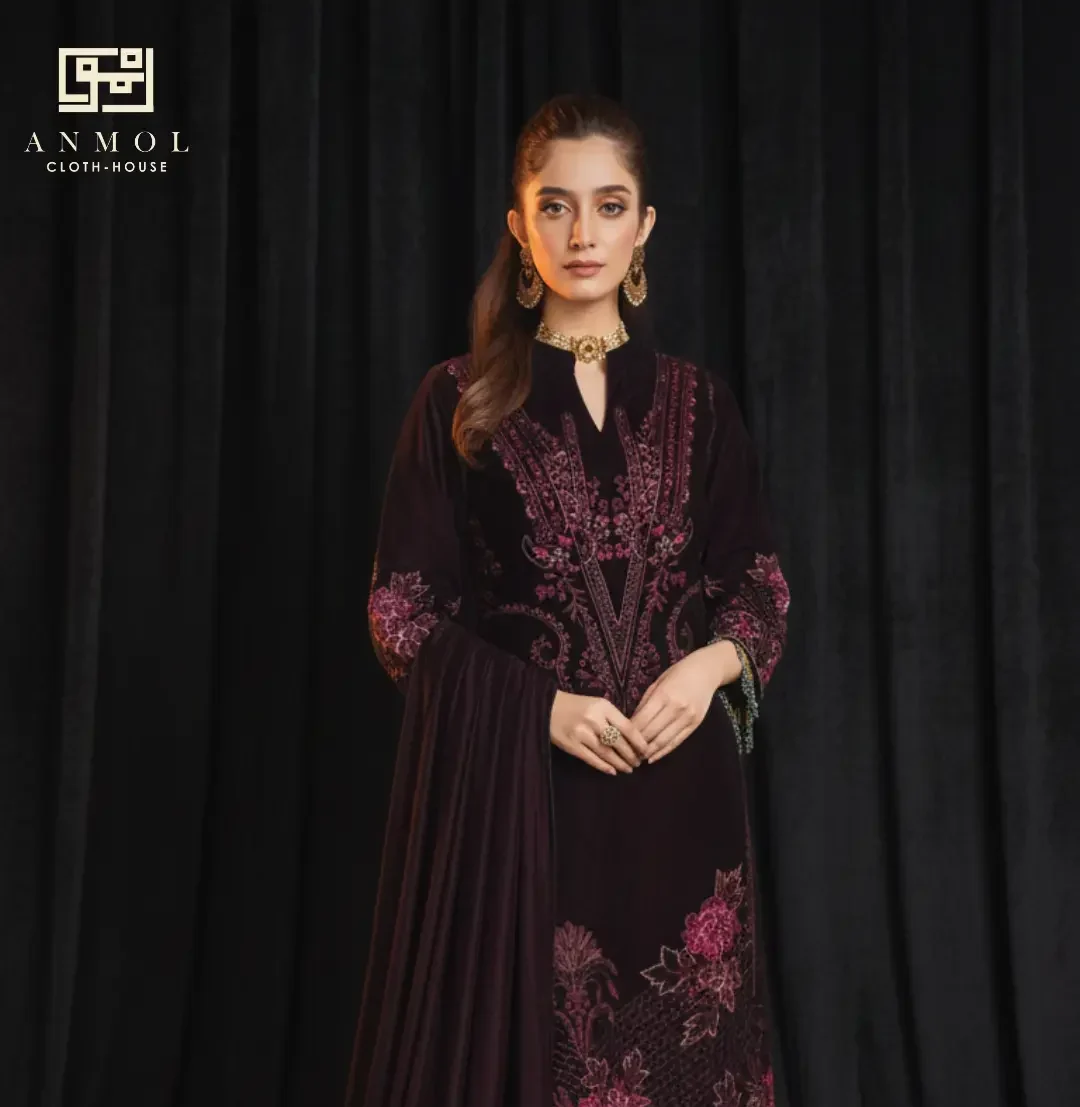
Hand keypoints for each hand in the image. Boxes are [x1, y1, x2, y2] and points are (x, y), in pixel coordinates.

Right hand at [549, 691, 649, 775]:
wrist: (548, 707)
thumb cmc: (577, 706)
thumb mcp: (597, 705)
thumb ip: (613, 718)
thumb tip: (633, 738)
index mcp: (603, 707)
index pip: (628, 727)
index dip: (639, 742)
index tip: (646, 751)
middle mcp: (594, 720)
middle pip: (619, 742)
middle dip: (631, 755)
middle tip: (638, 762)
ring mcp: (582, 733)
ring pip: (607, 753)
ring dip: (620, 763)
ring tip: (628, 769)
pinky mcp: (572, 745)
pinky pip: (592, 759)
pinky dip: (604, 767)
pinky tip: (612, 771)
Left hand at [630, 643, 737, 763]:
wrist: (706, 671)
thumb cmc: (678, 673)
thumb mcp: (657, 683)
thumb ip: (645, 703)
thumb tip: (632, 723)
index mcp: (663, 695)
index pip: (642, 720)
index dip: (629, 733)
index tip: (619, 739)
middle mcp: (676, 708)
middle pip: (651, 733)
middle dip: (637, 745)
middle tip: (625, 753)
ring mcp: (687, 718)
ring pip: (664, 741)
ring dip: (649, 752)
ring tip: (637, 758)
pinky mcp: (695, 725)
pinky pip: (676, 742)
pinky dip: (663, 752)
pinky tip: (653, 757)